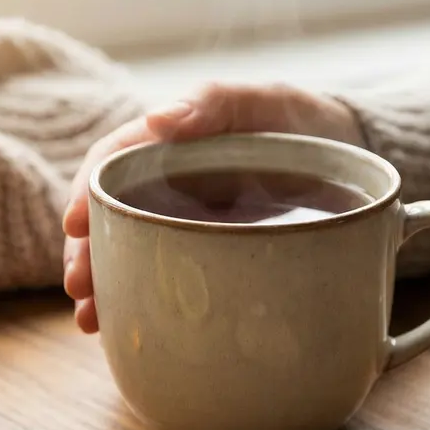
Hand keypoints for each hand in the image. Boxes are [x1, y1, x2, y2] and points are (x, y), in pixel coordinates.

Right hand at [61, 82, 363, 332]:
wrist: (357, 160)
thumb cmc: (306, 123)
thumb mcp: (268, 102)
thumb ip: (216, 105)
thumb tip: (157, 120)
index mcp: (174, 146)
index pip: (112, 165)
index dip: (85, 192)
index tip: (73, 223)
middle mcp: (171, 188)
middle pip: (110, 217)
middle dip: (86, 252)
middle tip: (79, 288)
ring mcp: (188, 226)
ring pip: (129, 252)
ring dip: (103, 284)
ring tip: (91, 320)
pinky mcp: (208, 257)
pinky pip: (165, 276)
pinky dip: (139, 300)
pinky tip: (123, 327)